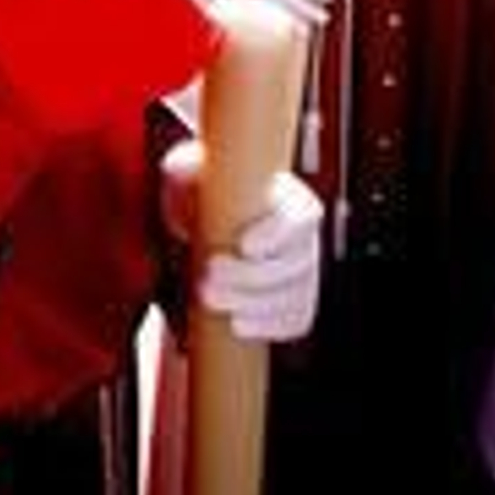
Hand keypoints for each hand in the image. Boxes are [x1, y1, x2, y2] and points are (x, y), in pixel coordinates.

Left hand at [161, 142, 321, 342]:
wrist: (205, 226)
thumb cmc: (204, 193)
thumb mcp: (193, 171)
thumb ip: (189, 167)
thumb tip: (188, 171)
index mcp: (292, 201)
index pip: (300, 220)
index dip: (278, 235)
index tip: (244, 246)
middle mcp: (306, 240)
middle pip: (296, 265)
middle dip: (252, 278)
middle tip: (208, 277)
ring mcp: (305, 274)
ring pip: (295, 297)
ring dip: (254, 306)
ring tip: (211, 300)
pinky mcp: (295, 304)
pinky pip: (294, 322)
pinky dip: (268, 327)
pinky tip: (237, 324)